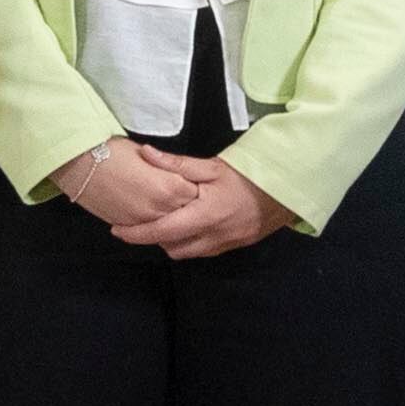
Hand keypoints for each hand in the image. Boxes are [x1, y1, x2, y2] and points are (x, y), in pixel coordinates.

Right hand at [52, 136, 205, 232]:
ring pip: (168, 227)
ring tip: (164, 206)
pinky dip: (151, 224)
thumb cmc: (113, 151)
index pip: (196, 194)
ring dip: (170, 219)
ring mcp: (145, 219)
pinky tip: (148, 213)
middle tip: (179, 196)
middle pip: (185, 213)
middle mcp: (162, 207)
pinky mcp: (129, 225)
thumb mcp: (149, 156)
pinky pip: (148, 230)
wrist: (80, 162)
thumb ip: (171, 170)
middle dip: (185, 207)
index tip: (191, 183)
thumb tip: (181, 178)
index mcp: (172, 186)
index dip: (193, 187)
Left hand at [111, 149, 297, 261]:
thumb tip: (145, 152)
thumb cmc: (248, 175)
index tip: (117, 230)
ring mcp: (226, 244)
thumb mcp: (211, 166)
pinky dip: (191, 243)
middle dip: (153, 239)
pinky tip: (188, 226)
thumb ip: (176, 164)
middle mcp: (214, 236)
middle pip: (172, 248)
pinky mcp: (235, 246)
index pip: (161, 231)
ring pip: (188, 253)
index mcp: (204, 216)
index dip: (136, 234)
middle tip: (141, 222)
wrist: (287, 189)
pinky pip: (204, 251)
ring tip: (163, 223)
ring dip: (172, 242)